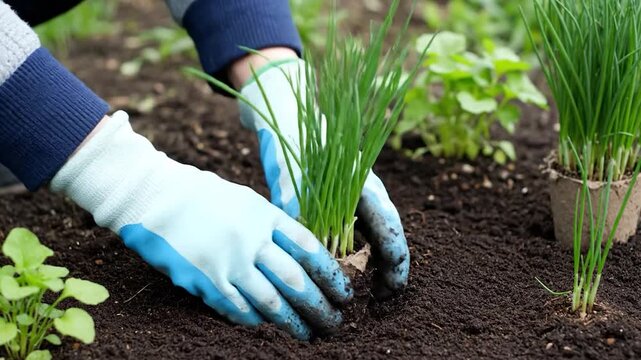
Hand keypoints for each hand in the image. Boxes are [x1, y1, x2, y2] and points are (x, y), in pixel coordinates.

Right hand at [50, 111, 352, 339]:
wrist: (154, 197)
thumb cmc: (203, 196)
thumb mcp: (245, 201)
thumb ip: (271, 226)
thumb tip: (299, 256)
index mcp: (265, 215)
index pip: (309, 249)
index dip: (330, 274)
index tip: (344, 291)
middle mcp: (251, 240)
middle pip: (296, 280)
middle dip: (320, 305)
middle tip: (335, 321)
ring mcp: (228, 262)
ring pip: (271, 301)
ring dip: (293, 322)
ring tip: (308, 334)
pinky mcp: (205, 281)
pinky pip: (238, 309)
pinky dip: (255, 320)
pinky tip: (266, 327)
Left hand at [239, 60, 409, 298]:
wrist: (288, 118)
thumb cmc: (294, 143)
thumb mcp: (294, 176)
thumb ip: (298, 209)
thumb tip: (304, 248)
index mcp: (366, 189)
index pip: (392, 235)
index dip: (396, 267)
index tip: (389, 292)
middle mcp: (367, 197)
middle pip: (386, 242)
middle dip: (384, 274)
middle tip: (374, 304)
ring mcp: (356, 200)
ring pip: (369, 241)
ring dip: (365, 267)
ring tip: (355, 295)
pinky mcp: (341, 202)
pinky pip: (351, 235)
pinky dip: (347, 255)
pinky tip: (334, 271)